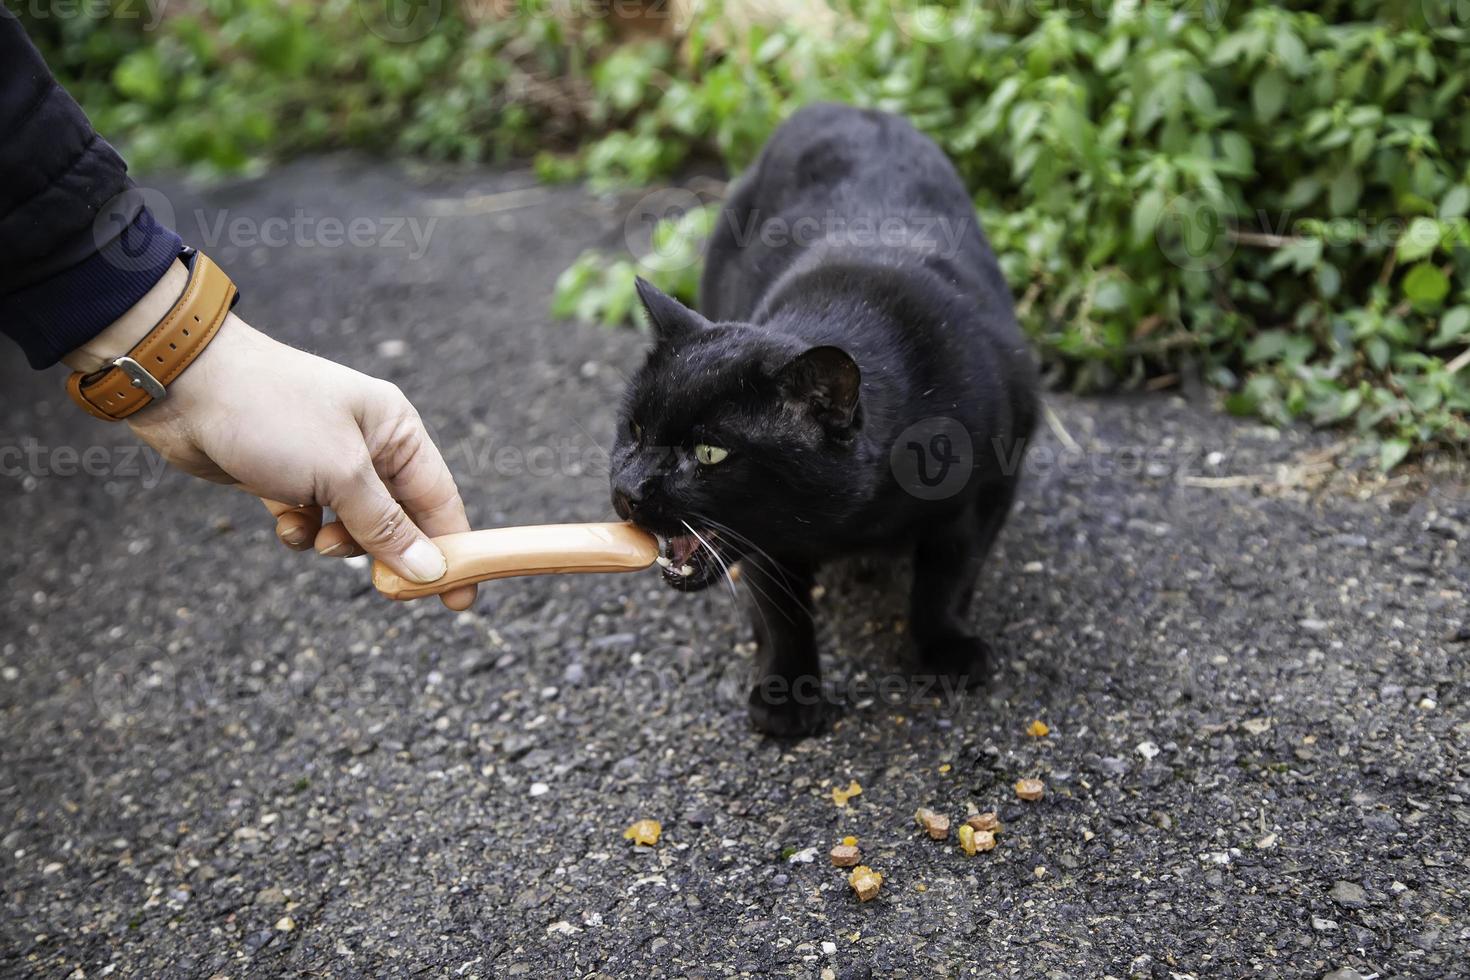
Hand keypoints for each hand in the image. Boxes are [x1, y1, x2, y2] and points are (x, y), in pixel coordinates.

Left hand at [123, 312, 475, 609]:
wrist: (185, 386)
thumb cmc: (272, 414)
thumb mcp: (340, 474)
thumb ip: (386, 526)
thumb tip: (429, 570)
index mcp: (396, 429)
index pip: (440, 498)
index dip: (454, 549)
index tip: (461, 599)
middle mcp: (368, 443)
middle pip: (398, 517)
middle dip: (384, 550)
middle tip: (380, 585)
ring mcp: (326, 459)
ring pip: (353, 524)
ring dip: (338, 542)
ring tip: (315, 538)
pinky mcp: (287, 474)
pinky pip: (311, 519)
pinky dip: (301, 529)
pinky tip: (282, 519)